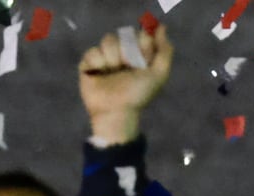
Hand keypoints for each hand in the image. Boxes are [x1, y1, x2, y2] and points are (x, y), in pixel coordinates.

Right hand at [80, 25, 173, 144]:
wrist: (115, 111)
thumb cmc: (138, 95)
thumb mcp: (158, 74)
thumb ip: (165, 50)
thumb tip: (162, 26)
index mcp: (139, 55)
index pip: (141, 34)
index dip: (142, 46)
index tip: (142, 62)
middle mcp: (122, 54)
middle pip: (124, 34)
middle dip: (127, 51)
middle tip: (127, 68)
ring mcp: (105, 57)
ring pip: (108, 40)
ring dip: (113, 57)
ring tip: (112, 73)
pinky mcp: (88, 64)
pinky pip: (93, 51)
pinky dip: (98, 63)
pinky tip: (99, 74)